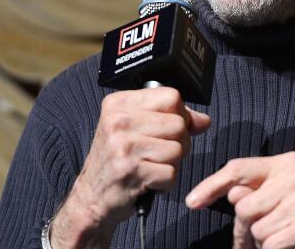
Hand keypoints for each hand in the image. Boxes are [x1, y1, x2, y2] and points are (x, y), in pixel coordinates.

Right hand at [51, 88, 210, 247]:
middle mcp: (118, 121)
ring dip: (171, 164)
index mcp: (118, 104)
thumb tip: (203, 120)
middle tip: (159, 153)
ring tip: (151, 166)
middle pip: (179, 124)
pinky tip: (148, 181)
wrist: (91, 197)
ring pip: (178, 149)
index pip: (172, 96)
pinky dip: (165, 182)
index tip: (168, 129)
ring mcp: (124, 146)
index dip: (180, 115)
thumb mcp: (134, 129)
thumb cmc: (116, 160)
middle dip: (179, 143)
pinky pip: (172, 173)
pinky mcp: (131, 171)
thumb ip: (169, 118)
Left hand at [186, 152, 294, 248]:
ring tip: (286, 239)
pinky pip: (269, 245)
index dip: (210, 185)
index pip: (237, 169)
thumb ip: (261, 190)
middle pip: (243, 206)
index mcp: (288, 162)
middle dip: (245, 230)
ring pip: (255, 229)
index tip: (192, 202)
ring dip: (263, 243)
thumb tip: (227, 196)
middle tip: (262, 239)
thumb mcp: (291, 192)